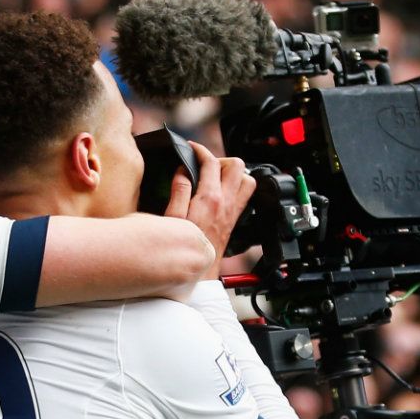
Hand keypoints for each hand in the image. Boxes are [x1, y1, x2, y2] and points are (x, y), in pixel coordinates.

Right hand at [167, 141, 256, 278]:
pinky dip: (237, 187)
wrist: (199, 269)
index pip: (211, 162)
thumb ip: (179, 190)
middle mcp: (226, 202)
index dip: (200, 150)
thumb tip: (183, 171)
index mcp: (210, 198)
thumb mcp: (173, 217)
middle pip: (236, 165)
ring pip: (247, 179)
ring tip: (217, 177)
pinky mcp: (234, 218)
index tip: (192, 148)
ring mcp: (233, 210)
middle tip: (206, 165)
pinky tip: (222, 191)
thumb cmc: (184, 247)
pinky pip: (245, 194)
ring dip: (233, 173)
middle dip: (221, 159)